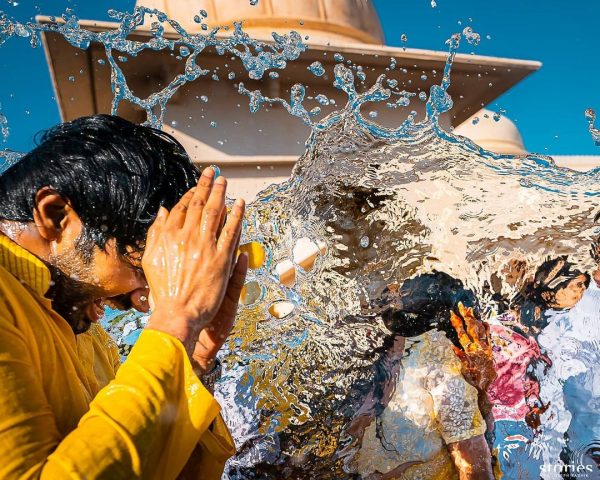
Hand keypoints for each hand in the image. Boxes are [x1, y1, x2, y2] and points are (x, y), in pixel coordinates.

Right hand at [142, 167, 244, 355]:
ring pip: (215, 213)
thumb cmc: (163, 290)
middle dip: (206, 185)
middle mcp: (186, 237)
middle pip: (198, 205)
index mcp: (168, 237)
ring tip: (224, 182)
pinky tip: (240, 205)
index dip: (190, 194)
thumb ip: (156, 233)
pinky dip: (236, 216)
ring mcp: (205, 247)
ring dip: (221, 194)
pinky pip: (231, 231)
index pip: (181, 208)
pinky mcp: (221, 258)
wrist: (177, 312)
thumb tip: (163, 211)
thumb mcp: (151, 259)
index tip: (197, 186)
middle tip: (213, 173)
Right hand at [450, 303, 496, 395]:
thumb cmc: (477, 380)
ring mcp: (486, 347)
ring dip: (475, 319)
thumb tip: (454, 347)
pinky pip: (490, 336)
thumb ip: (461, 358)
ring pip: (480, 329)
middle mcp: (479, 347)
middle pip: (471, 327)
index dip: (457, 322)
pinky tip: (484, 321)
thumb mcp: (466, 371)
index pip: (462, 333)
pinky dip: (487, 328)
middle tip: (461, 305)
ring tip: (470, 310)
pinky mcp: (492, 349)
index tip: (452, 313)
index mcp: (470, 351)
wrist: (492, 386)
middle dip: (466, 315)